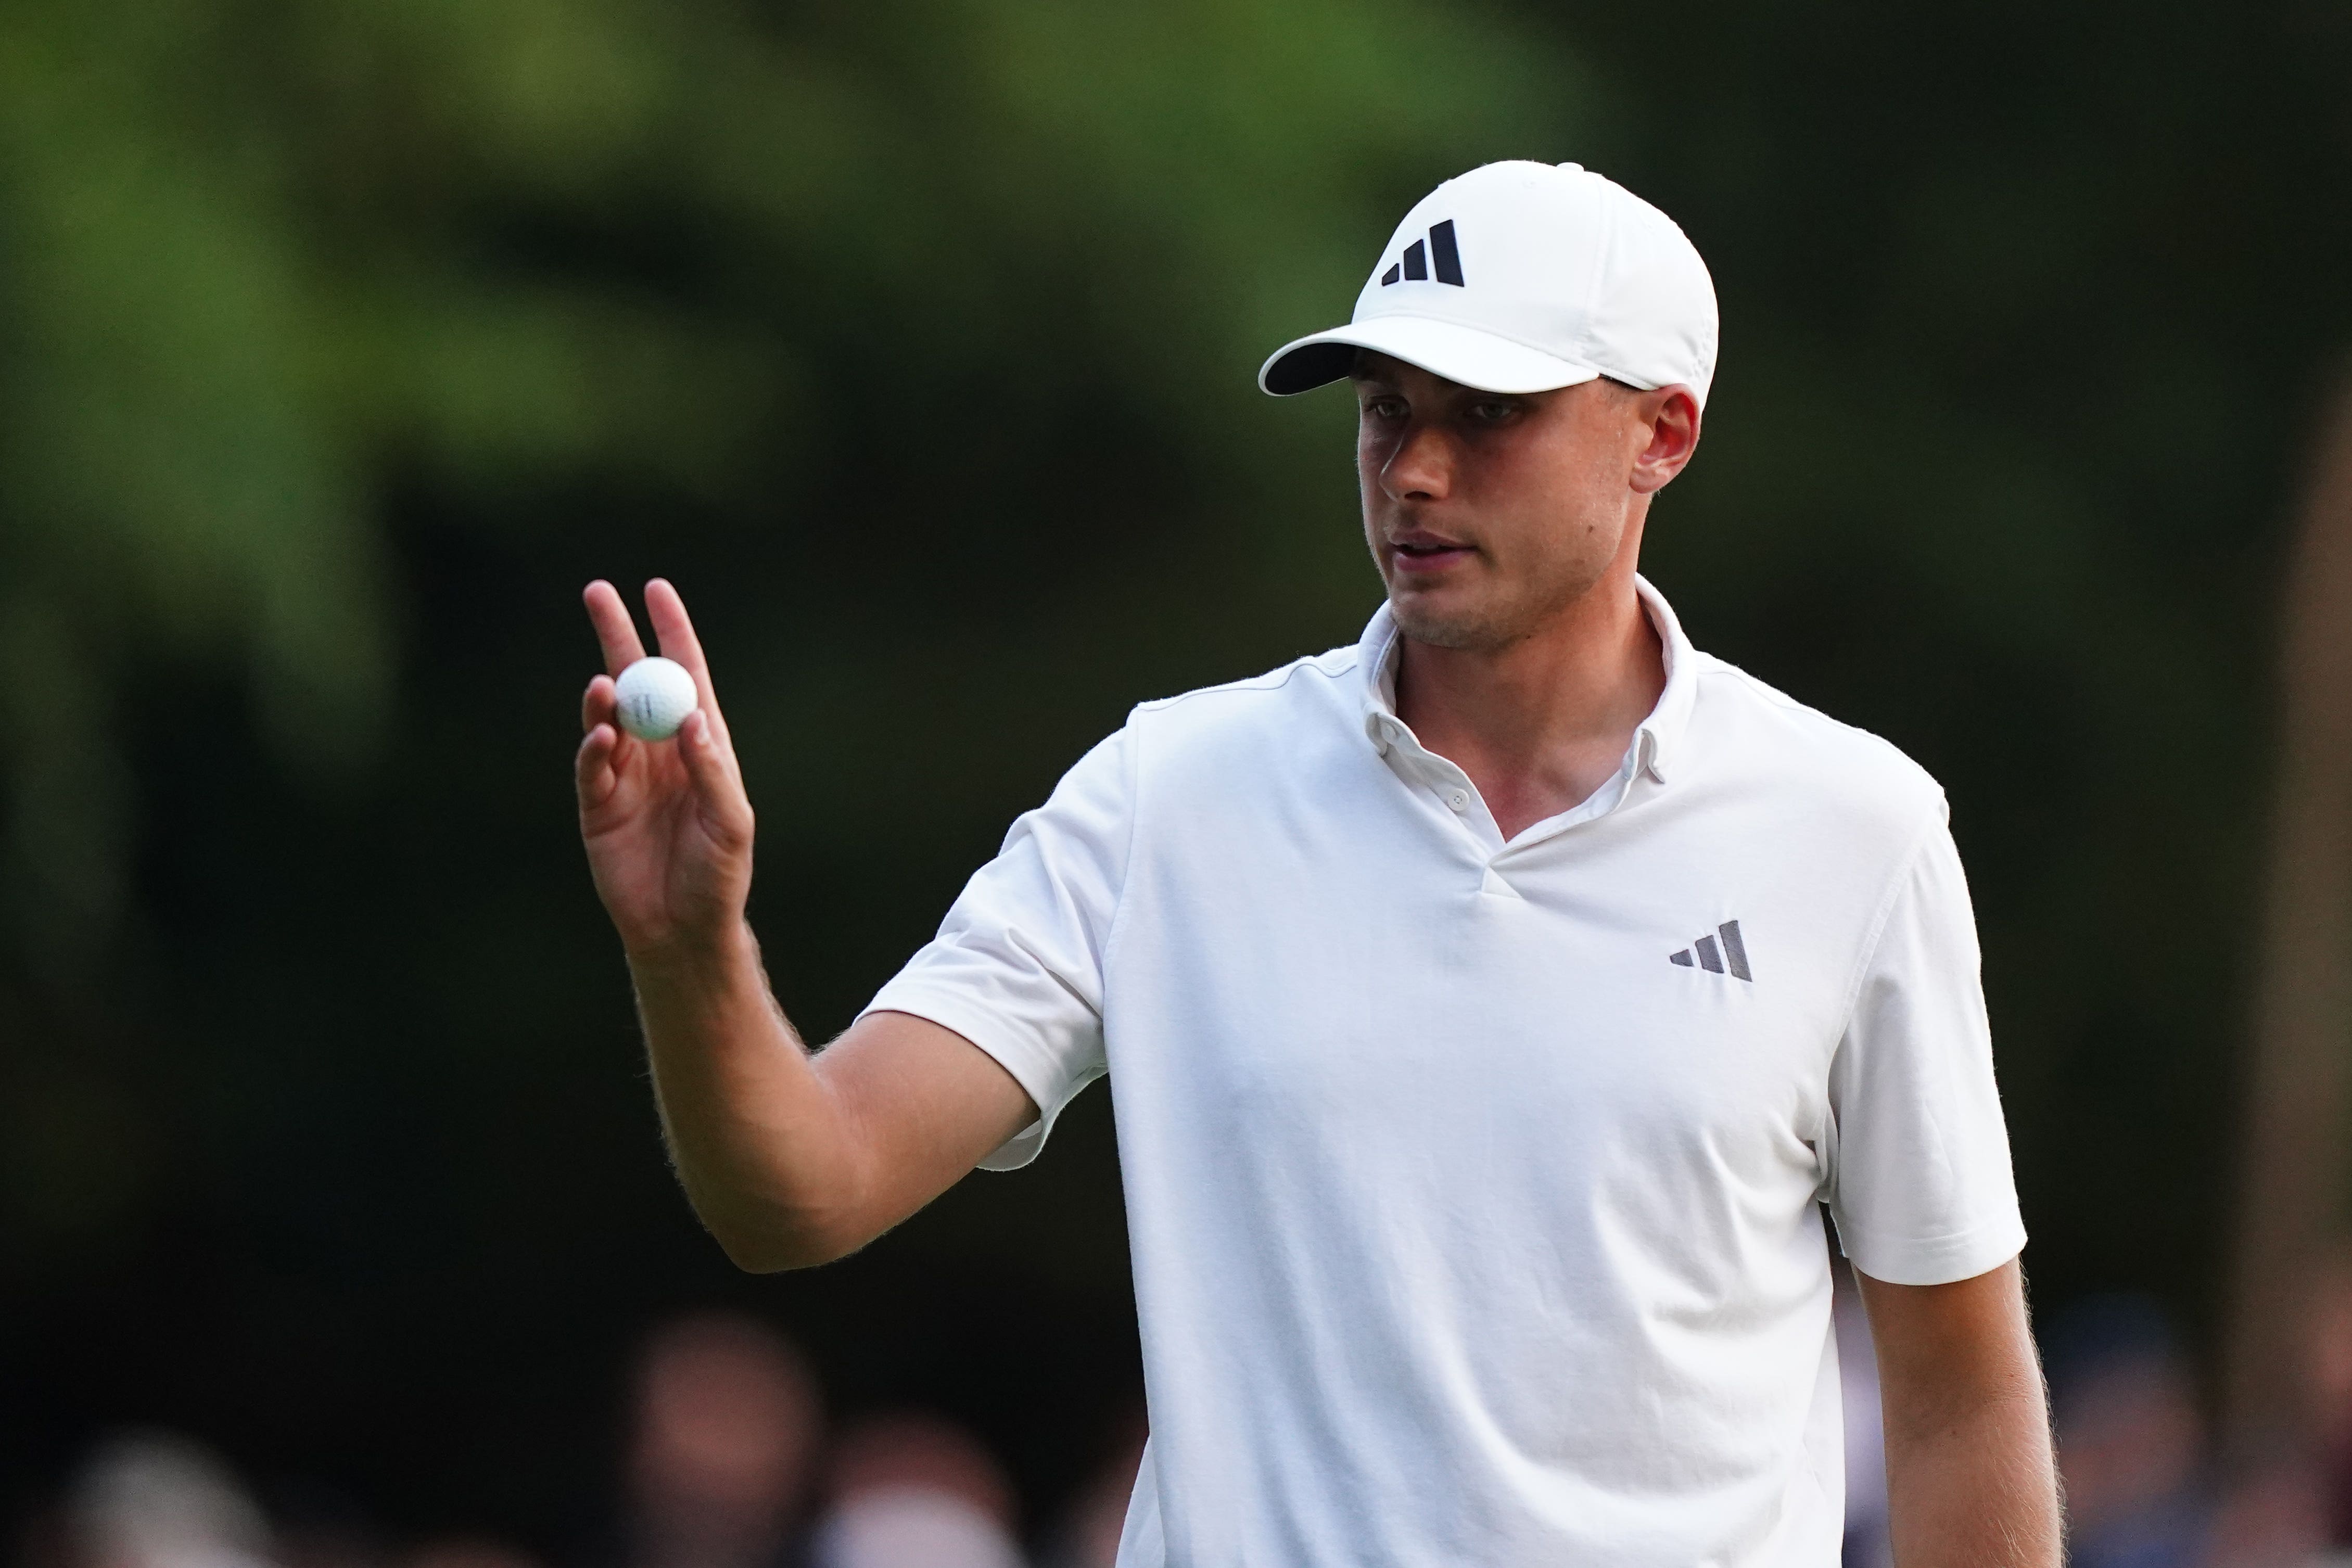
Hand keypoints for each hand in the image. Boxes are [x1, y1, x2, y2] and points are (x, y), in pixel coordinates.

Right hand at [576, 579, 753, 956]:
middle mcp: (660, 751)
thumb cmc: (719, 876)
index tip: (656, 589)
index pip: (685, 676)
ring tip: (606, 689)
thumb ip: (713, 770)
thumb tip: (694, 721)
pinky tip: (601, 736)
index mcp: (700, 746)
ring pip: (608, 718)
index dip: (671, 631)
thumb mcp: (731, 822)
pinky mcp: (598, 805)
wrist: (682, 928)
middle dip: (617, 635)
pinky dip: (593, 747)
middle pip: (636, 680)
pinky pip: (591, 765)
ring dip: (605, 698)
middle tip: (598, 592)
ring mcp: (626, 776)